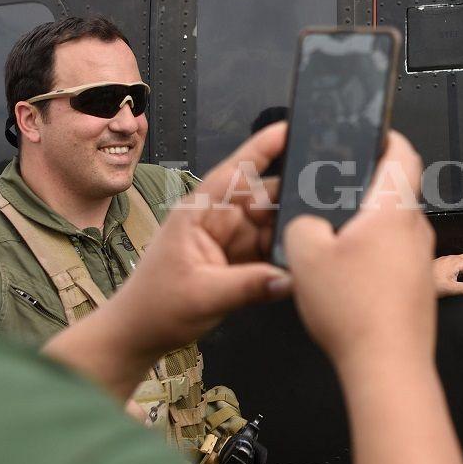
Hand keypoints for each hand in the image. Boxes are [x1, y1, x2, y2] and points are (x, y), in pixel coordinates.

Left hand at [114, 123, 290, 351]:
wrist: (139, 334)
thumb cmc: (155, 307)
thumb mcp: (204, 296)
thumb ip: (251, 286)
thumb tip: (291, 276)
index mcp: (200, 212)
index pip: (236, 171)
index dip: (263, 148)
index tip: (290, 129)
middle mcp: (217, 219)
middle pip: (265, 197)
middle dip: (292, 200)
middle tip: (323, 210)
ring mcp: (229, 239)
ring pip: (273, 225)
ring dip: (291, 232)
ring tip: (312, 243)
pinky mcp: (238, 260)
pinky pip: (270, 249)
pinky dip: (285, 255)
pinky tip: (298, 262)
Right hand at [284, 132, 435, 379]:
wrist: (387, 367)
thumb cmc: (353, 309)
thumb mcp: (305, 255)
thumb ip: (302, 225)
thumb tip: (309, 224)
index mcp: (393, 210)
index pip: (403, 154)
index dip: (387, 137)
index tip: (371, 133)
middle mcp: (416, 231)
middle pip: (395, 195)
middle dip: (365, 191)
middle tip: (333, 193)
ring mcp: (421, 263)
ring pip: (393, 231)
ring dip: (366, 230)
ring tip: (332, 242)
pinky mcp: (417, 290)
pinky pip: (393, 261)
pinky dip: (371, 260)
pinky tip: (345, 280)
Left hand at [432, 253, 462, 297]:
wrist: (414, 282)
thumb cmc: (430, 283)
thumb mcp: (452, 289)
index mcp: (456, 262)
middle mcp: (453, 258)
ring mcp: (448, 260)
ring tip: (462, 282)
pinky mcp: (444, 263)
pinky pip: (458, 264)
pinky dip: (461, 271)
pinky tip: (455, 280)